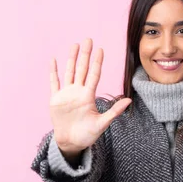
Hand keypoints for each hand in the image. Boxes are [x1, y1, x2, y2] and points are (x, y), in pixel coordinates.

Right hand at [49, 38, 131, 152]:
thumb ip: (114, 111)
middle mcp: (78, 92)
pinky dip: (53, 72)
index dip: (97, 62)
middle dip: (85, 55)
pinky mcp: (55, 99)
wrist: (71, 142)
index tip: (101, 50)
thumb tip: (129, 100)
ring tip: (74, 45)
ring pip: (69, 72)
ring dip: (71, 59)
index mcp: (88, 96)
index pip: (94, 75)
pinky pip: (54, 83)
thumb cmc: (87, 134)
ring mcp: (66, 94)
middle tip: (89, 39)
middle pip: (82, 69)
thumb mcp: (102, 123)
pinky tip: (53, 60)